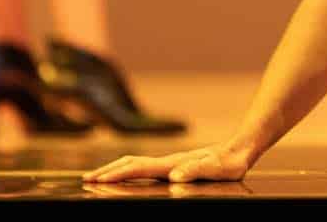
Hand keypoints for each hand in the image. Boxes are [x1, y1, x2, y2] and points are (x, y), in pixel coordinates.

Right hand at [83, 142, 251, 184]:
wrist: (240, 147)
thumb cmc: (229, 162)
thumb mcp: (216, 170)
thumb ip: (196, 171)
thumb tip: (174, 176)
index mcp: (173, 164)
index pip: (138, 168)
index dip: (116, 174)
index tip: (96, 180)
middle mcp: (168, 161)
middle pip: (131, 163)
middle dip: (107, 171)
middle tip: (86, 179)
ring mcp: (171, 162)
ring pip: (136, 163)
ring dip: (115, 169)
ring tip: (99, 176)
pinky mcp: (176, 166)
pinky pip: (146, 168)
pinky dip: (129, 170)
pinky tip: (129, 176)